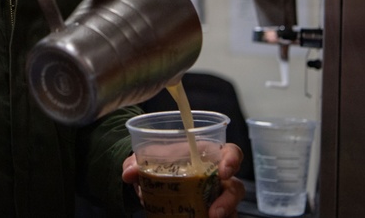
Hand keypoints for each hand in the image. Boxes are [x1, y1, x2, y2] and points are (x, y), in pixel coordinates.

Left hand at [121, 143, 245, 217]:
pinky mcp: (209, 214)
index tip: (225, 171)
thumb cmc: (160, 163)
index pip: (231, 153)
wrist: (152, 181)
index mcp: (207, 156)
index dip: (233, 160)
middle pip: (235, 187)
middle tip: (215, 212)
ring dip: (224, 215)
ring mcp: (215, 199)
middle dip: (229, 200)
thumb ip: (136, 162)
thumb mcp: (148, 159)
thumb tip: (129, 172)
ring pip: (231, 208)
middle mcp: (216, 178)